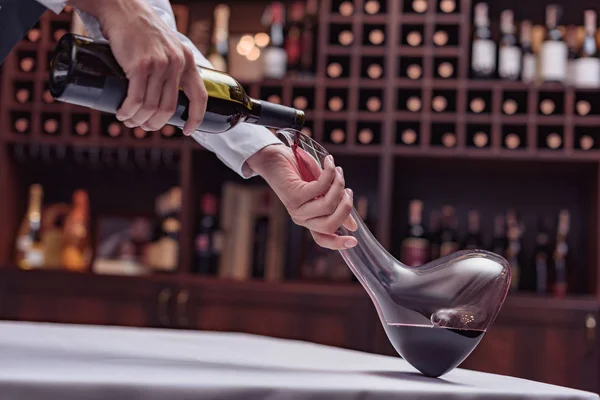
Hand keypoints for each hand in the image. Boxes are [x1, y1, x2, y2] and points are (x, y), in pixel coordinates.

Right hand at [69, 0, 206, 134]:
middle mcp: (176, 63)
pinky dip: (128, 111)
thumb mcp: (167, 47)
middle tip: (143, 125)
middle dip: (155, 124)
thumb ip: (172, 66)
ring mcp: (159, 64)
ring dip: (138, 119)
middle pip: (168, 108)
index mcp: (187, 62)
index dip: (196, 118)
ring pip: (151, 107)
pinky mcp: (139, 64)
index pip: (200, 97)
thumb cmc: (142, 31)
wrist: (122, 8)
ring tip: (128, 119)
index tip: (188, 130)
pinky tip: (123, 113)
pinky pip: (136, 98)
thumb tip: (167, 94)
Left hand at [247, 145, 357, 249]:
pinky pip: (321, 187)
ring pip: (328, 205)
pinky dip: (330, 173)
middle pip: (330, 225)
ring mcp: (296, 208)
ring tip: (338, 171)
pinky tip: (330, 162)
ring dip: (339, 185)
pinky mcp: (294, 195)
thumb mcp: (322, 191)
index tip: (354, 241)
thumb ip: (335, 206)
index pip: (322, 238)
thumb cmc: (299, 172)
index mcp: (308, 220)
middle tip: (349, 191)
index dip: (338, 243)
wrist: (273, 157)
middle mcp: (301, 218)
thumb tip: (353, 225)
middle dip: (346, 207)